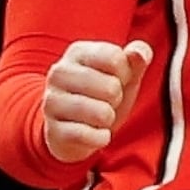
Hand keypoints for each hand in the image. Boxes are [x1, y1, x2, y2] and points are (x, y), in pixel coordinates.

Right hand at [41, 39, 151, 161]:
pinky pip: (87, 135)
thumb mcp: (124, 73)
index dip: (125, 74)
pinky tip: (95, 133)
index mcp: (78, 52)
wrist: (74, 130)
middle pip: (111, 87)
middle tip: (106, 101)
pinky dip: (100, 137)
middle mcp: (59, 73)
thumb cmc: (102, 94)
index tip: (117, 79)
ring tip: (99, 116)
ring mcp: (51, 102)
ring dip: (108, 118)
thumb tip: (139, 53)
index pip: (115, 58)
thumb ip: (137, 57)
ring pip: (100, 113)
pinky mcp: (52, 130)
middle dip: (117, 98)